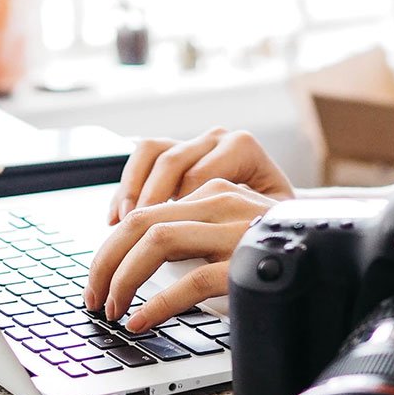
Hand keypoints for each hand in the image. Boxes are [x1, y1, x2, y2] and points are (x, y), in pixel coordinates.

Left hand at [85, 179, 277, 329]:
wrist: (342, 257)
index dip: (112, 245)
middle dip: (106, 260)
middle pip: (142, 221)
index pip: (147, 210)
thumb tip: (139, 269)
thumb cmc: (284, 256)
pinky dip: (157, 303)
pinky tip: (143, 320)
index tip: (99, 277)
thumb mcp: (233, 238)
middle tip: (93, 296)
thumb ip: (195, 239)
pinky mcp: (248, 262)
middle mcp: (223, 203)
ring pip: (157, 242)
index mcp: (216, 192)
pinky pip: (190, 280)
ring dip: (124, 278)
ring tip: (112, 309)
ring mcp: (236, 230)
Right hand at [108, 127, 293, 224]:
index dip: (177, 210)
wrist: (277, 208)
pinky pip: (142, 157)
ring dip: (131, 190)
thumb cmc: (272, 219)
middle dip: (147, 203)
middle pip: (170, 162)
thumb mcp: (267, 223)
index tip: (163, 241)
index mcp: (243, 149)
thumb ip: (242, 227)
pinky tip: (117, 217)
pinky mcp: (175, 151)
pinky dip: (126, 187)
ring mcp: (194, 142)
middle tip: (135, 238)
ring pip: (151, 152)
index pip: (199, 176)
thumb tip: (216, 255)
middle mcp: (217, 139)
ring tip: (122, 225)